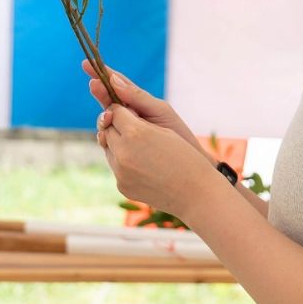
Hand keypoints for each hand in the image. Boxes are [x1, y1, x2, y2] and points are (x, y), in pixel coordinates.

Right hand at [81, 60, 207, 158]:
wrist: (187, 167)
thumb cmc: (178, 135)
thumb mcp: (160, 111)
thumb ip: (137, 97)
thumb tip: (114, 80)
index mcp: (138, 103)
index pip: (117, 85)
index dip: (102, 74)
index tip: (86, 64)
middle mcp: (129, 116)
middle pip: (107, 102)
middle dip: (100, 93)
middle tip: (94, 86)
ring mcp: (124, 133)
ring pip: (105, 122)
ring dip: (103, 117)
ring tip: (108, 117)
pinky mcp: (121, 150)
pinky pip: (107, 140)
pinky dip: (104, 136)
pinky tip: (106, 135)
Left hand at [98, 105, 213, 215]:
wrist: (195, 193)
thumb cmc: (185, 156)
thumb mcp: (164, 130)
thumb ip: (137, 121)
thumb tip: (114, 116)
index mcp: (135, 133)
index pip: (115, 112)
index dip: (123, 110)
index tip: (130, 112)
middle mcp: (123, 152)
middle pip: (107, 130)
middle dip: (118, 127)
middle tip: (133, 129)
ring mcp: (120, 172)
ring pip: (108, 149)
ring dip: (119, 145)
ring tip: (139, 148)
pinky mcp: (121, 186)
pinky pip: (116, 168)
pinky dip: (124, 164)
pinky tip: (143, 166)